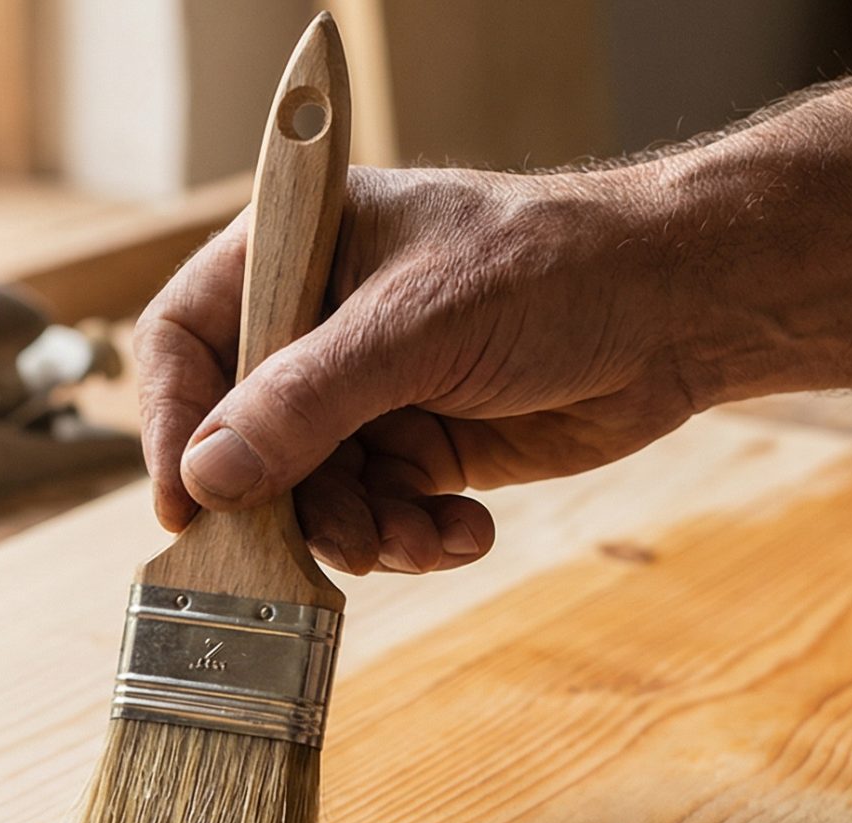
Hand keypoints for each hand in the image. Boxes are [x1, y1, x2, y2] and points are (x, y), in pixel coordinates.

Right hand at [140, 163, 718, 575]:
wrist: (680, 310)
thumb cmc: (555, 269)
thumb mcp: (417, 328)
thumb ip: (306, 402)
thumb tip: (208, 474)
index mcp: (297, 252)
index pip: (185, 340)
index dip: (171, 423)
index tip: (186, 505)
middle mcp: (319, 325)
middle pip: (241, 438)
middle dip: (286, 500)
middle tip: (323, 542)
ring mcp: (369, 391)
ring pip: (311, 494)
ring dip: (357, 531)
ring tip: (414, 534)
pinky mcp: (421, 447)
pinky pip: (379, 514)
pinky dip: (411, 538)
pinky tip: (460, 530)